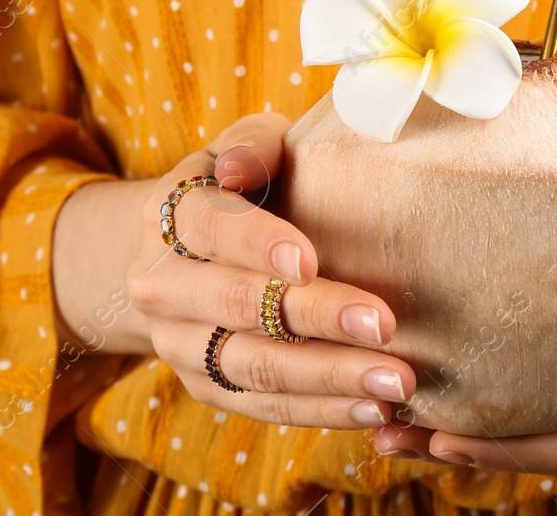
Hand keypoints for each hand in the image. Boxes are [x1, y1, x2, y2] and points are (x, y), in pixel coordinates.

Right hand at [54, 113, 416, 429]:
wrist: (172, 253)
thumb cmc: (236, 185)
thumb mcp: (241, 146)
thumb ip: (253, 144)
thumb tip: (243, 164)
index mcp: (171, 215)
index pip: (211, 228)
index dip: (257, 243)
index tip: (311, 259)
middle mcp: (162, 286)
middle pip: (237, 306)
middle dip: (314, 317)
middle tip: (385, 325)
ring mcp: (180, 344)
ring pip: (253, 368)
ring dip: (328, 379)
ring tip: (394, 383)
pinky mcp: (205, 386)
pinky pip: (262, 406)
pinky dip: (320, 412)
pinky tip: (372, 409)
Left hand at [368, 174, 556, 475]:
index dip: (513, 452)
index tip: (450, 440)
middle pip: (539, 448)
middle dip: (465, 449)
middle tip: (388, 434)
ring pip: (523, 427)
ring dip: (454, 430)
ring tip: (381, 423)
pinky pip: (523, 391)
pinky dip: (470, 394)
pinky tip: (415, 377)